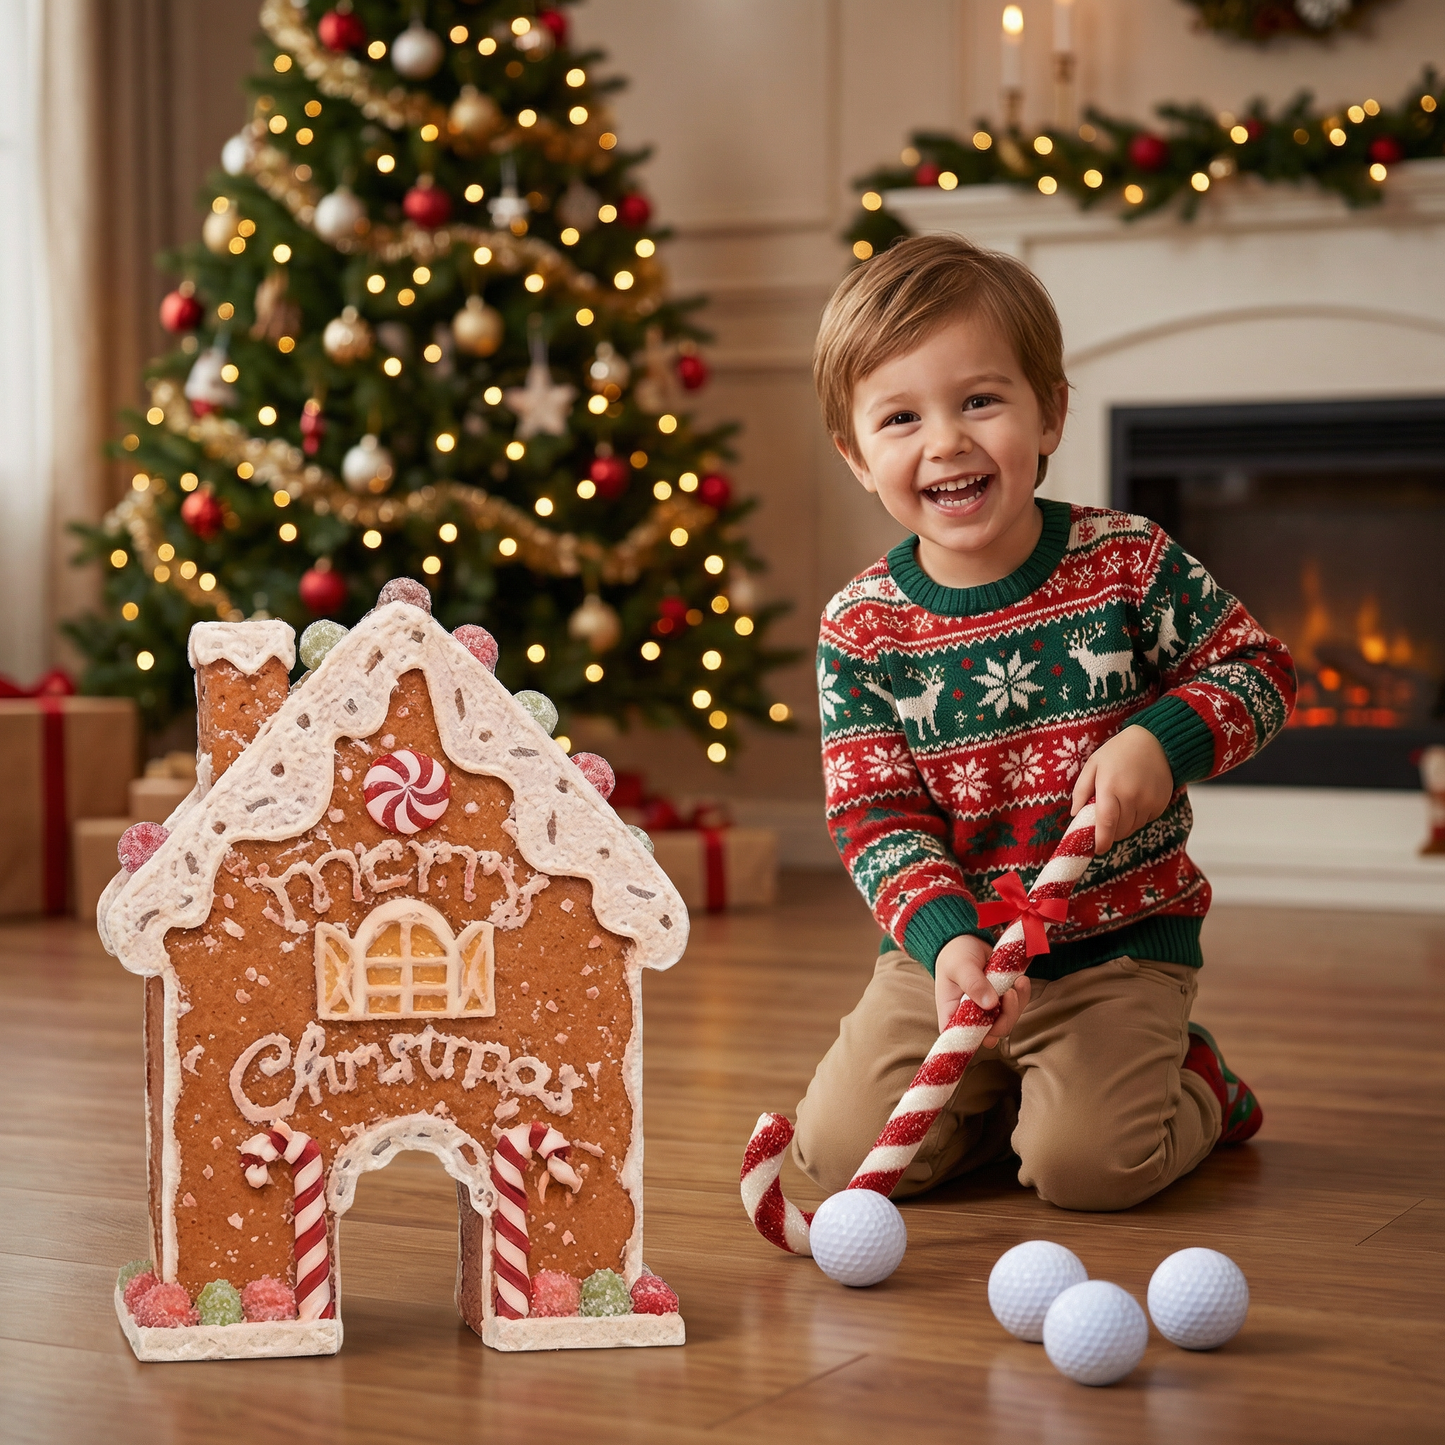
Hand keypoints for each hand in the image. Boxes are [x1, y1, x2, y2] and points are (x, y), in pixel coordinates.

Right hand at [933, 933, 1032, 1038]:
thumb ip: (973, 984)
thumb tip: (990, 1004)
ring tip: (1017, 982)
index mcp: (953, 1015)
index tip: (992, 1021)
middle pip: (993, 1033)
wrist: (966, 940)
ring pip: (1008, 1021)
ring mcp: (988, 1011)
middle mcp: (970, 1018)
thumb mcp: (960, 967)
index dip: (979, 1038)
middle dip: (1006, 1016)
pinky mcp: (1001, 1002)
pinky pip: (1016, 1007)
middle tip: (1009, 993)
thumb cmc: (955, 955)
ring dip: (1017, 1005)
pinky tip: (1021, 980)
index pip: (963, 1039)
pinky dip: (1022, 995)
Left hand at [1071, 724, 1174, 854]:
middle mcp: (1132, 797)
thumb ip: (1081, 790)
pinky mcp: (1161, 804)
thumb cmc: (1118, 752)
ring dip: (1122, 826)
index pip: (1106, 822)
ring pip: (1132, 828)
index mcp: (1111, 787)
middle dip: (1109, 833)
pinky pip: (1145, 821)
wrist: (1156, 742)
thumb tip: (1075, 815)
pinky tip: (1134, 801)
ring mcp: (1149, 802)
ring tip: (1119, 806)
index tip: (1095, 849)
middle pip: (1119, 830)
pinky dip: (1137, 819)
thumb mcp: (1093, 765)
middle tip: (1103, 823)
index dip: (1101, 840)